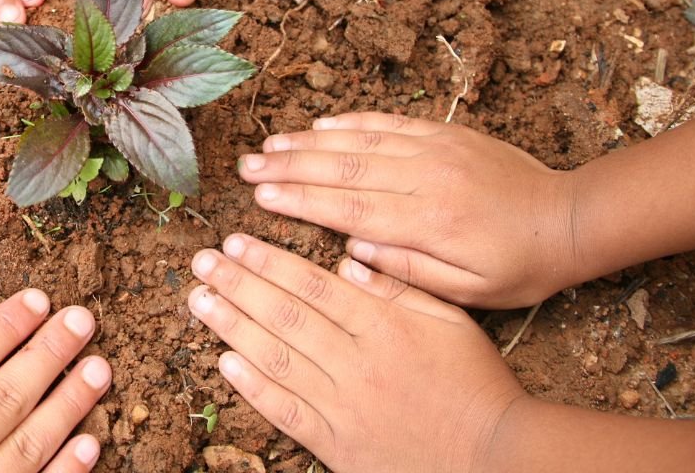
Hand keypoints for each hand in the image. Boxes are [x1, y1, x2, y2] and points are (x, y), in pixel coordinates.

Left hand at [187, 234, 525, 471]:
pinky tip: (226, 361)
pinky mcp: (337, 444)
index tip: (236, 242)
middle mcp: (357, 362)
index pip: (312, 285)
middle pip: (285, 315)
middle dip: (238, 284)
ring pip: (277, 357)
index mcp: (384, 326)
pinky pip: (286, 411)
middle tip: (203, 261)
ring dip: (232, 326)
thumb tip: (349, 259)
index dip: (269, 261)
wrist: (495, 456)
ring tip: (200, 300)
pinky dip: (252, 386)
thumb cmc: (475, 382)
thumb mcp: (449, 320)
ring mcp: (344, 405)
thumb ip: (398, 286)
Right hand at [239, 112, 578, 308]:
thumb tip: (352, 251)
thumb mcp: (468, 291)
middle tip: (246, 168)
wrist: (569, 220)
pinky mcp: (445, 133)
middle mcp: (426, 177)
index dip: (299, 200)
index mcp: (428, 221)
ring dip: (309, 142)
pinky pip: (388, 123)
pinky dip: (350, 122)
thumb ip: (408, 272)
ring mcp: (435, 148)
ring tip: (268, 146)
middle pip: (343, 167)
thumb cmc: (518, 267)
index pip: (348, 208)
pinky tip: (319, 125)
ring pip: (359, 140)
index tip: (260, 197)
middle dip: (289, 167)